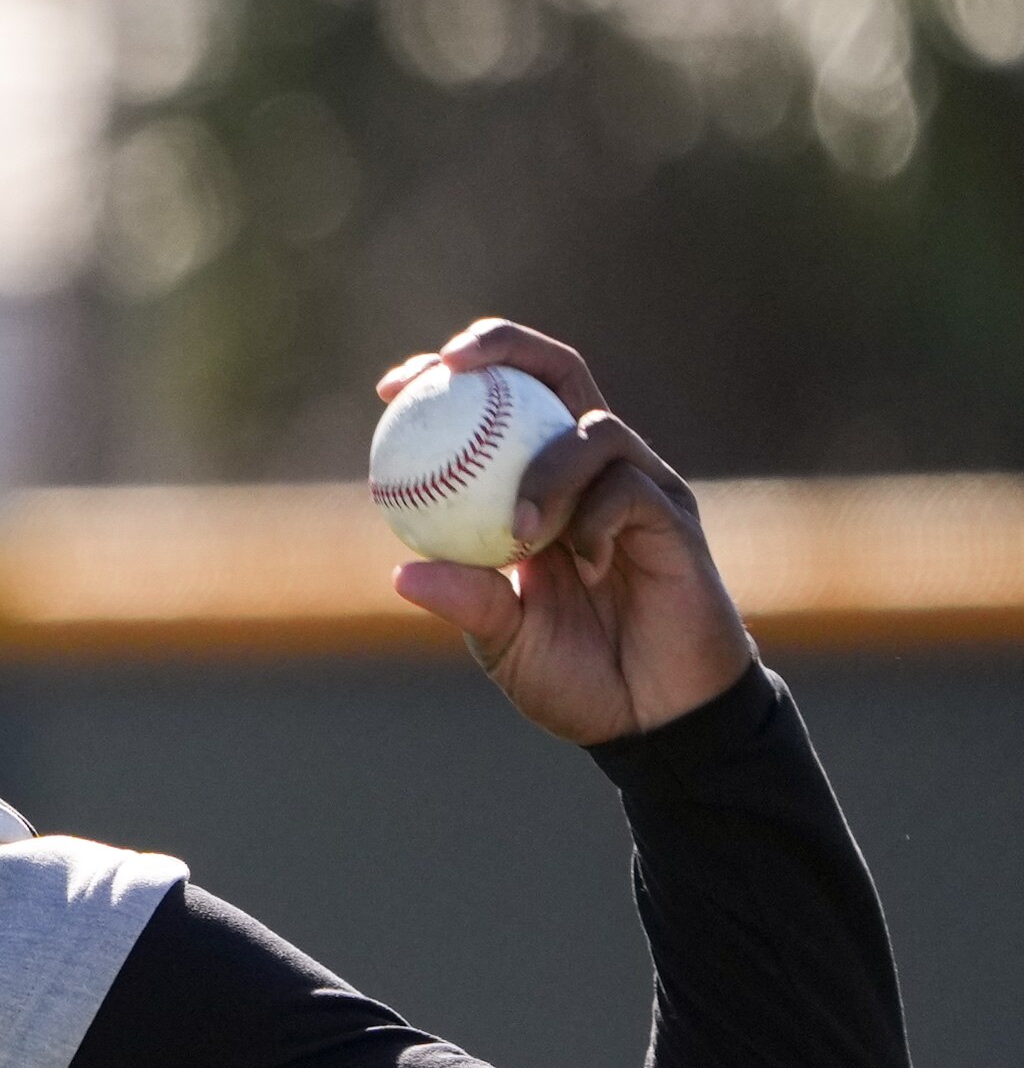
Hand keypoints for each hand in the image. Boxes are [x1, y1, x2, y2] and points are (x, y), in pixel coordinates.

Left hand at [377, 319, 753, 745]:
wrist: (650, 719)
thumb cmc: (575, 677)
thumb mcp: (503, 642)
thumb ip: (467, 602)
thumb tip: (402, 574)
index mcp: (541, 486)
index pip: (498, 405)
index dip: (452, 379)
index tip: (392, 387)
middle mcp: (591, 471)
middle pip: (555, 373)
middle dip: (503, 348)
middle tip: (449, 365)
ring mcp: (639, 486)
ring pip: (593, 432)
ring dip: (547, 472)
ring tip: (522, 531)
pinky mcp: (675, 516)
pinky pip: (631, 490)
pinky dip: (594, 520)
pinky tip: (583, 566)